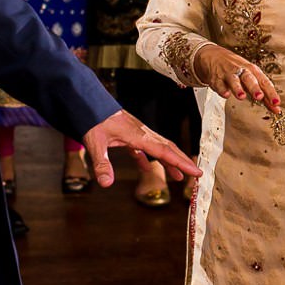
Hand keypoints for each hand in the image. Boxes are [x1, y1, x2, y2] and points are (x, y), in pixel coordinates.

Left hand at [82, 109, 198, 187]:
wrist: (86, 101)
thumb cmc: (92, 119)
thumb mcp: (95, 143)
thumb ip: (102, 163)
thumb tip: (106, 183)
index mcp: (138, 136)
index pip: (165, 151)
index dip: (181, 163)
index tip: (196, 172)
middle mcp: (142, 133)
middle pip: (168, 148)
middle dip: (183, 161)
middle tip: (197, 174)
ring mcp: (136, 133)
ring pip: (159, 147)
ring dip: (169, 161)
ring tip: (178, 176)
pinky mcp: (128, 134)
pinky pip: (143, 148)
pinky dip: (148, 159)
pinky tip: (147, 168)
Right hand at [193, 43, 281, 110]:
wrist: (214, 56)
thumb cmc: (237, 69)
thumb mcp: (252, 79)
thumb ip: (264, 96)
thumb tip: (276, 109)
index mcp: (253, 71)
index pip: (264, 82)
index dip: (271, 93)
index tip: (276, 103)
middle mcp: (242, 71)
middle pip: (250, 79)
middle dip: (255, 88)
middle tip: (260, 96)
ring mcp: (229, 73)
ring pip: (234, 80)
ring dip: (238, 88)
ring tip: (241, 96)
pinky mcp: (216, 78)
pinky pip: (219, 84)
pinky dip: (222, 89)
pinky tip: (226, 94)